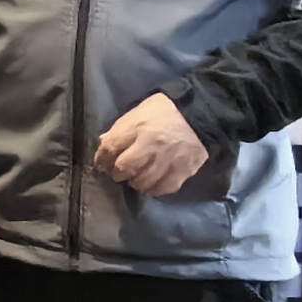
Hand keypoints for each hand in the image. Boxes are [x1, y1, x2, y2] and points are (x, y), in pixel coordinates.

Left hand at [93, 91, 211, 198]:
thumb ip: (120, 130)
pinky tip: (152, 184)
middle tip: (118, 173)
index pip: (110, 148)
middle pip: (125, 168)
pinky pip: (165, 187)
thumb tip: (103, 145)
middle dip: (117, 173)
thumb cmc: (162, 112)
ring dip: (135, 183)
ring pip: (144, 181)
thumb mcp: (137, 113)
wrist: (199, 115)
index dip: (102, 159)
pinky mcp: (185, 169)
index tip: (102, 164)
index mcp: (138, 127)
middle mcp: (153, 145)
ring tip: (135, 179)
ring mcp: (170, 159)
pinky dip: (155, 189)